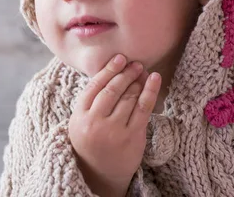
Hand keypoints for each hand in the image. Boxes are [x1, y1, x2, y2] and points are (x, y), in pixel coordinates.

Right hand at [69, 54, 161, 196]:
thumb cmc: (90, 142)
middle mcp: (95, 122)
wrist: (99, 175)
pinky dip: (150, 91)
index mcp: (79, 116)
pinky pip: (144, 108)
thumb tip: (111, 71)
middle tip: (134, 63)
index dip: (108, 70)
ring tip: (141, 71)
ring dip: (137, 81)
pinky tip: (155, 79)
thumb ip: (91, 100)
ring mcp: (114, 130)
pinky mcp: (132, 137)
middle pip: (113, 90)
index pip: (94, 86)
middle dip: (125, 73)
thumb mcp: (80, 122)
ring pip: (129, 97)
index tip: (119, 58)